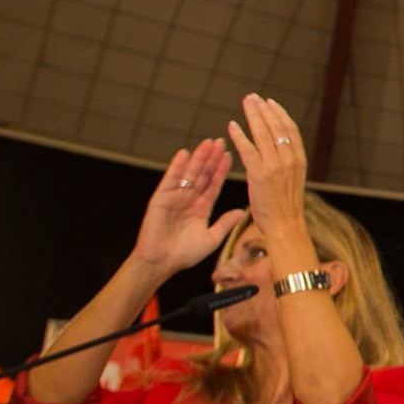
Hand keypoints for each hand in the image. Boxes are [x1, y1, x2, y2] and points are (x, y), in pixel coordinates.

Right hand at [132, 140, 245, 273]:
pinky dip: (177, 166)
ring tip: (207, 143)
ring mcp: (175, 197)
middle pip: (203, 174)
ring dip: (198, 158)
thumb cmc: (184, 254)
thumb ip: (225, 224)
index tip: (229, 155)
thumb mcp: (211, 239)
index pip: (214, 184)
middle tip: (221, 141)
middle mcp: (189, 199)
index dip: (221, 170)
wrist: (161, 262)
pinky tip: (185, 153)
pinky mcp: (161, 197)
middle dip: (211, 158)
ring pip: (189, 173)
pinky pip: (171, 179)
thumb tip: (242, 212)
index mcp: (202, 208)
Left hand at [224, 95, 310, 247]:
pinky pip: (247, 149)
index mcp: (299, 160)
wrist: (286, 226)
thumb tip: (279, 147)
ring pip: (263, 134)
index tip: (269, 102)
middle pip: (276, 126)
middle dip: (264, 109)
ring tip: (245, 103)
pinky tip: (232, 126)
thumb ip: (287, 162)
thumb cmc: (286, 206)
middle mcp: (289, 160)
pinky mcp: (259, 175)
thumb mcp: (293, 180)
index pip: (290, 129)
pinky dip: (239, 136)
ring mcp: (275, 167)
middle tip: (253, 97)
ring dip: (253, 116)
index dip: (279, 113)